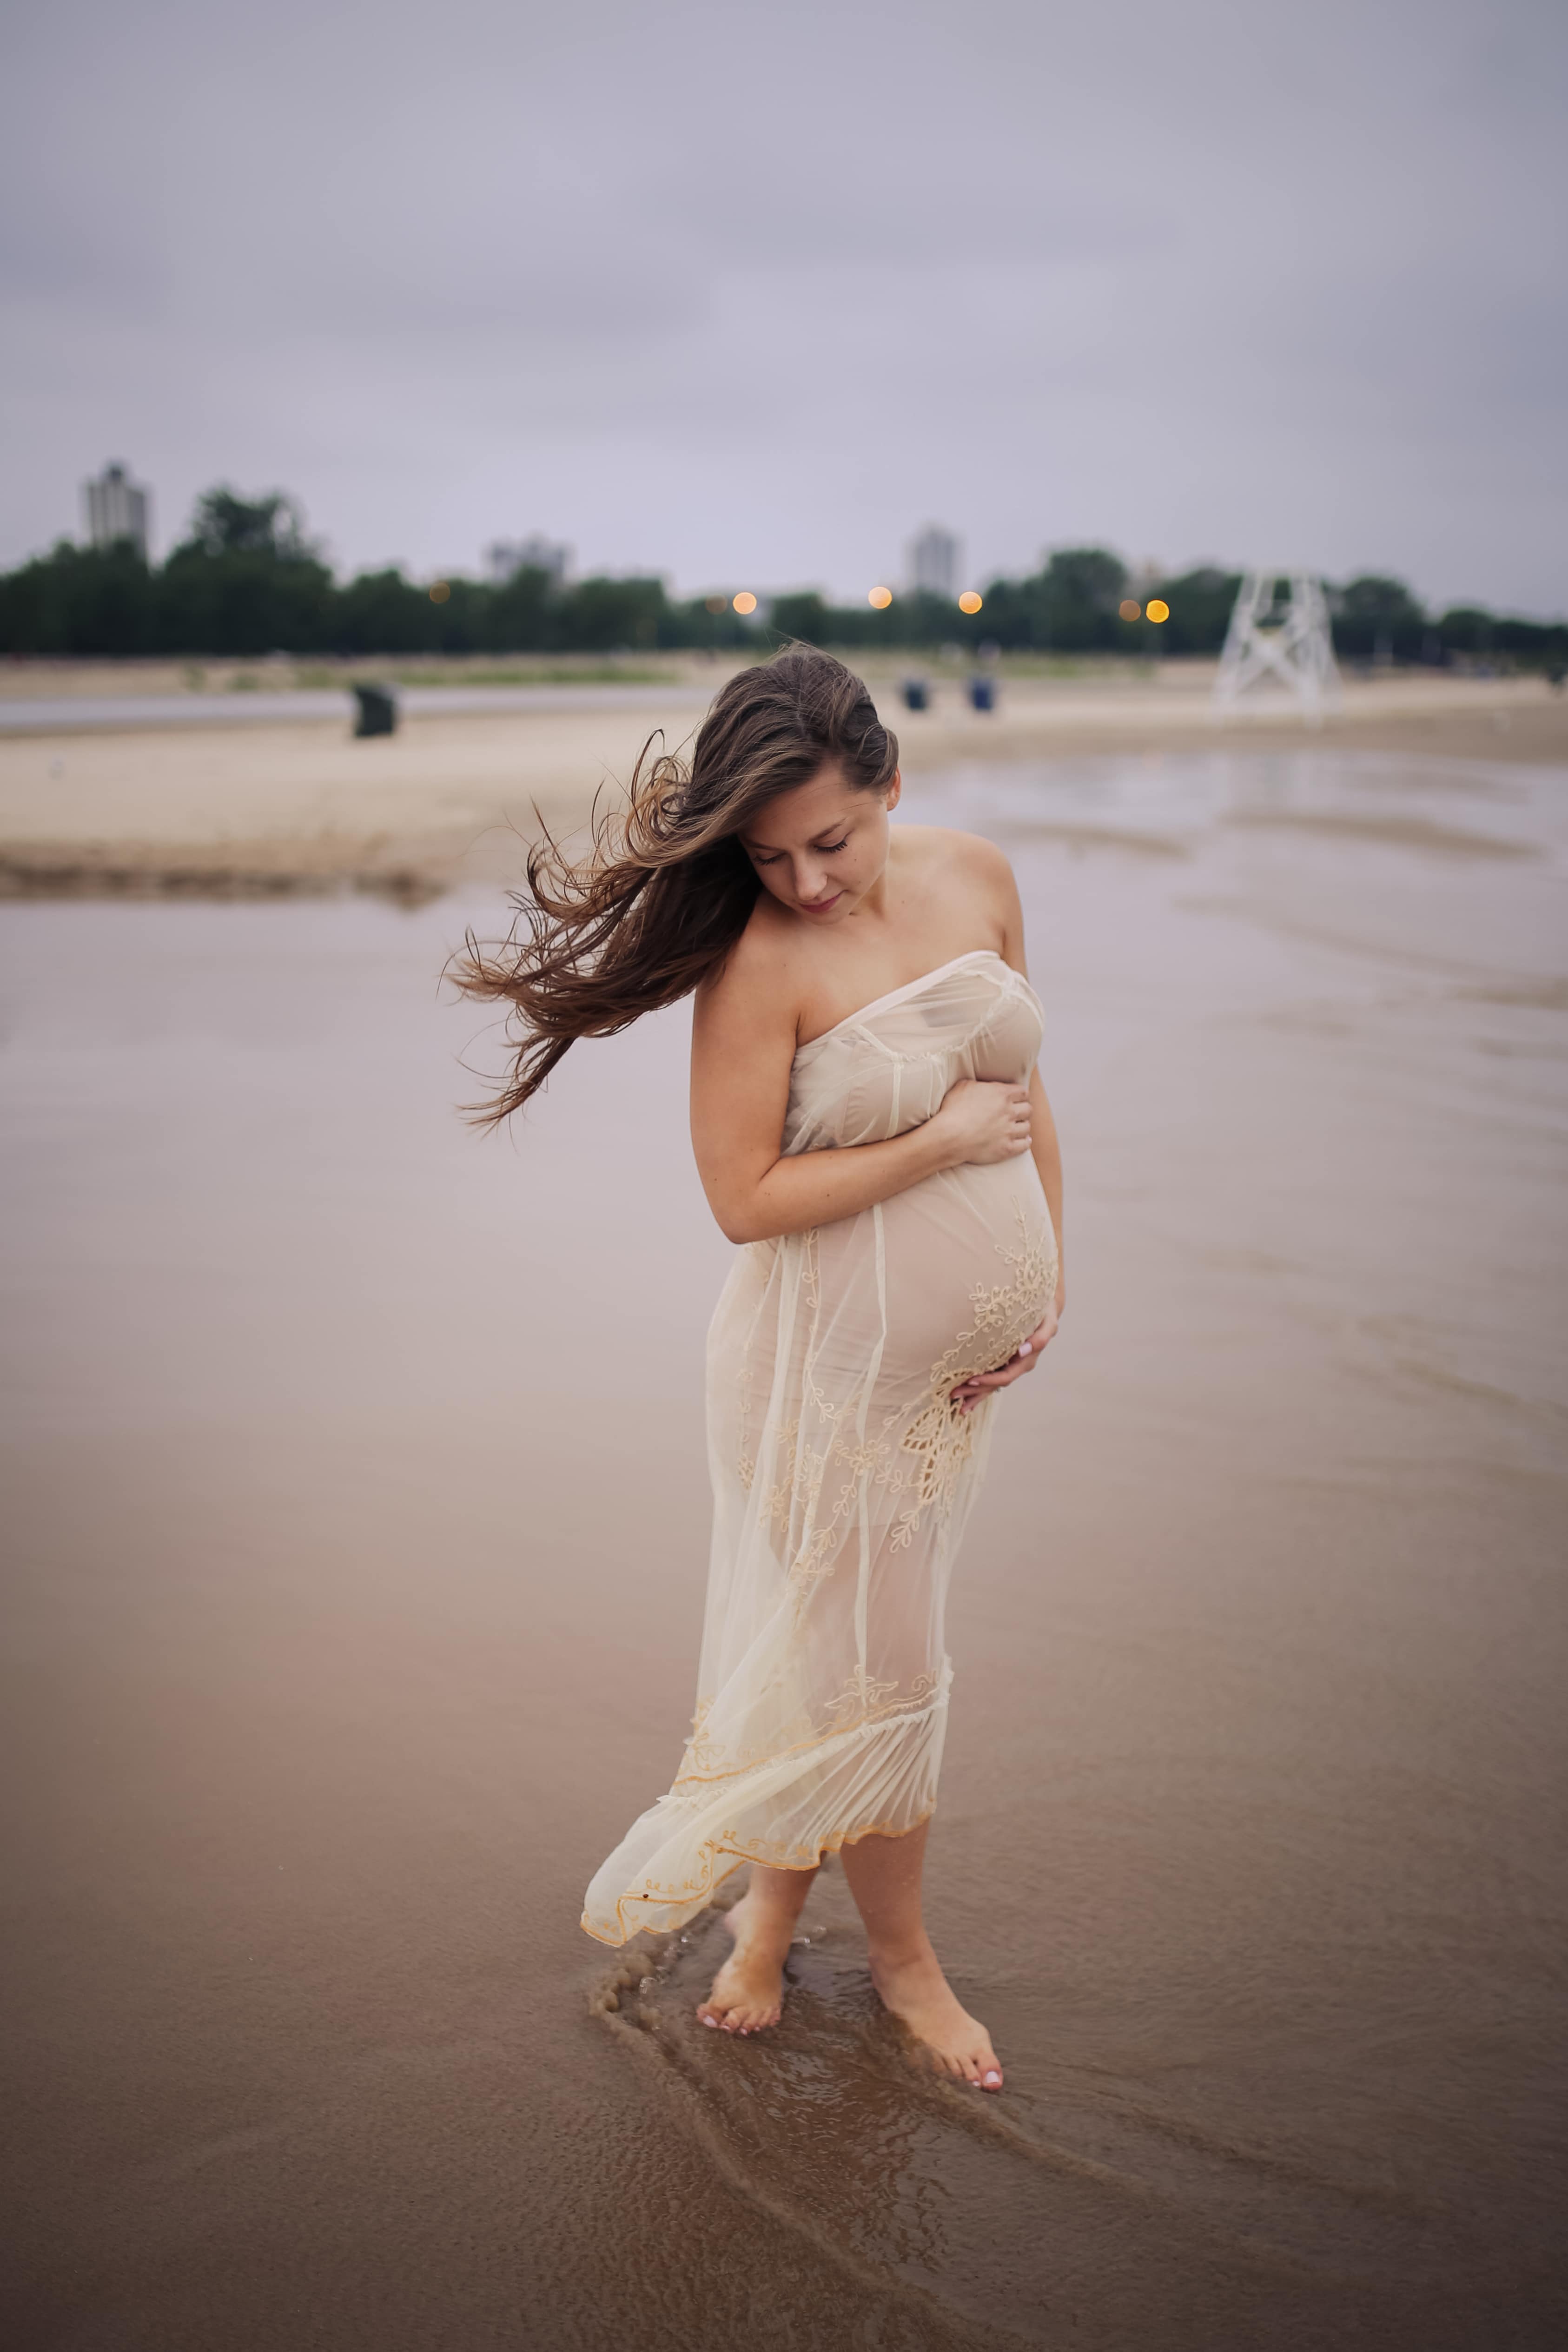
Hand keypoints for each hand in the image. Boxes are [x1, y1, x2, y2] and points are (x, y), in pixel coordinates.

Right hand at [931, 1078, 1032, 1167]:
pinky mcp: (1006, 1148)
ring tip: (1017, 1128)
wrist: (949, 1136)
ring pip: (1027, 1128)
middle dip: (1023, 1110)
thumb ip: (979, 1084)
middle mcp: (1009, 1112)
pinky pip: (1024, 1146)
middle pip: (1028, 1109)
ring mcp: (1009, 1131)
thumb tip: (982, 1086)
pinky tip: (1022, 1141)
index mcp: (1002, 1094)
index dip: (1020, 1096)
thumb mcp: (963, 1086)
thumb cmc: (952, 1111)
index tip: (1017, 1099)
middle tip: (1017, 1113)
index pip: (1023, 1093)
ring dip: (1022, 1127)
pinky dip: (1024, 1143)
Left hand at [950, 1279, 1063, 1414]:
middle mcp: (1017, 1367)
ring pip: (990, 1384)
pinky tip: (964, 1393)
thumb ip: (1039, 1339)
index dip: (988, 1380)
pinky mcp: (1002, 1361)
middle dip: (974, 1391)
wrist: (1044, 1311)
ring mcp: (1009, 1366)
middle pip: (994, 1385)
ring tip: (954, 1398)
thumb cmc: (1044, 1315)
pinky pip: (989, 1376)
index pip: (1005, 1376)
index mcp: (1026, 1361)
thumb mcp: (1047, 1325)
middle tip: (953, 1393)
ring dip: (973, 1393)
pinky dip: (977, 1386)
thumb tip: (1021, 1351)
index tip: (971, 1380)